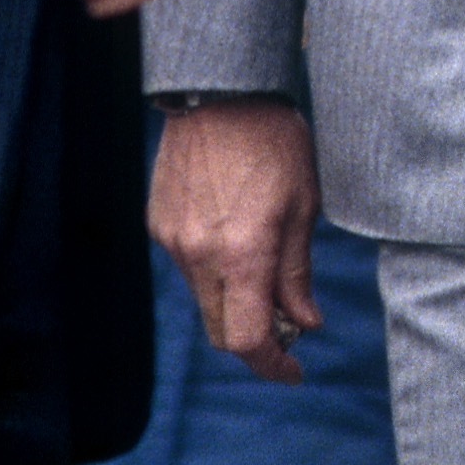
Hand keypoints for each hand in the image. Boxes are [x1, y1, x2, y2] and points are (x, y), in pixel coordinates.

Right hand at [151, 95, 320, 370]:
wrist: (220, 93)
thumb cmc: (274, 143)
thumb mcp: (304, 206)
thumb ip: (298, 273)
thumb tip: (305, 324)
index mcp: (242, 253)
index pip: (248, 338)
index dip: (273, 365)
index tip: (295, 371)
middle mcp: (199, 255)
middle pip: (221, 329)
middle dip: (256, 339)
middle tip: (290, 327)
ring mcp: (173, 241)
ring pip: (205, 299)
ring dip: (236, 301)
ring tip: (268, 270)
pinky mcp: (159, 224)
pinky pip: (188, 267)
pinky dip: (215, 271)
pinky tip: (237, 237)